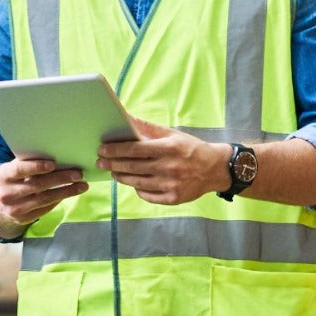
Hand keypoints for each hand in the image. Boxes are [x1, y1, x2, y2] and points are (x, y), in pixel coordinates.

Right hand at [0, 158, 88, 239]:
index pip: (20, 170)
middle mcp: (7, 193)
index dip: (36, 167)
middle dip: (60, 179)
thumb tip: (54, 153)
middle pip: (37, 186)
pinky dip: (58, 201)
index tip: (53, 163)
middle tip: (77, 174)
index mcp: (3, 176)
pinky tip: (69, 194)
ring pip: (44, 199)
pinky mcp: (23, 219)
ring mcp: (15, 209)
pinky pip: (44, 209)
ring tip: (81, 186)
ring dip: (65, 192)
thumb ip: (26, 163)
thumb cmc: (8, 179)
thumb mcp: (10, 169)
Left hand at [95, 116, 225, 204]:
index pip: (135, 149)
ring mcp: (171, 185)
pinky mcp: (173, 198)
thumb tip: (125, 117)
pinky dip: (138, 189)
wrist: (215, 169)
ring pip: (137, 182)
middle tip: (100, 161)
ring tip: (112, 171)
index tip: (102, 148)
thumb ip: (148, 127)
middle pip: (132, 167)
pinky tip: (132, 183)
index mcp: (168, 148)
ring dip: (121, 177)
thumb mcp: (172, 134)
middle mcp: (169, 167)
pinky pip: (148, 195)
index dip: (115, 149)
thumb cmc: (190, 148)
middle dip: (112, 164)